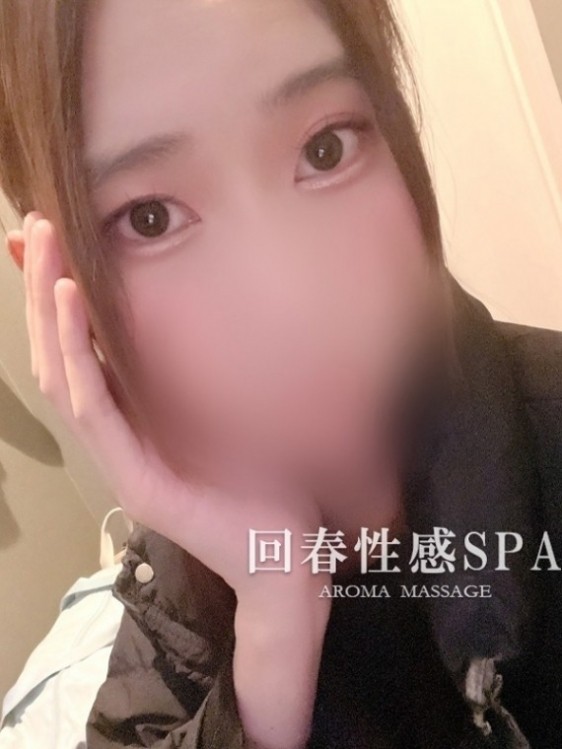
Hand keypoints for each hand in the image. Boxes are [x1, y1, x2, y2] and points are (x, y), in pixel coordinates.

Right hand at [18, 211, 331, 604]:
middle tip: (34, 230)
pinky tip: (74, 298)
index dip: (63, 299)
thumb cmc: (270, 481)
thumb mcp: (235, 410)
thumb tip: (214, 312)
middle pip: (62, 355)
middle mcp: (118, 437)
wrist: (289, 556)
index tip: (56, 242)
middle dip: (45, 290)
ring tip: (42, 247)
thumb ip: (206, 372)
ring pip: (63, 374)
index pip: (84, 352)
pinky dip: (78, 351)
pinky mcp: (133, 477)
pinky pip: (94, 405)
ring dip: (50, 308)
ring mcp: (120, 459)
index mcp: (138, 421)